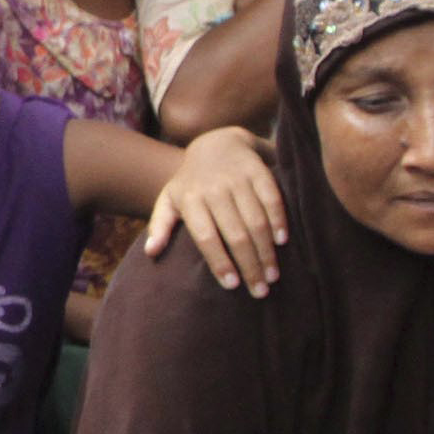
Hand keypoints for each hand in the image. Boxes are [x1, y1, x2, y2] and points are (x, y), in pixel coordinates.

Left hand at [144, 126, 285, 292]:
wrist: (216, 142)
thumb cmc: (191, 182)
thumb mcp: (169, 199)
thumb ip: (160, 225)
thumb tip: (151, 252)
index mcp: (190, 199)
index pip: (206, 236)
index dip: (220, 261)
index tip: (232, 285)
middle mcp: (214, 189)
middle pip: (235, 234)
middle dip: (249, 265)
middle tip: (260, 291)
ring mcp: (238, 179)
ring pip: (256, 220)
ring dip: (266, 251)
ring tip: (272, 275)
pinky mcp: (258, 171)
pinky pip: (272, 199)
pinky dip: (279, 221)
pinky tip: (282, 242)